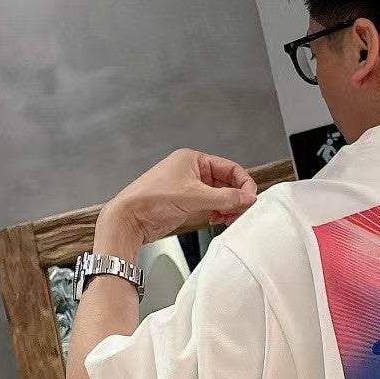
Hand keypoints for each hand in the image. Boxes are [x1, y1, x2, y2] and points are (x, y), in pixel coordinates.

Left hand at [97, 149, 257, 252]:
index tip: (249, 199)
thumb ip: (226, 198)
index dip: (243, 183)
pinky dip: (218, 212)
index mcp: (193, 159)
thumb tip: (247, 198)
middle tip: (241, 211)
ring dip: (227, 207)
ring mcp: (189, 187)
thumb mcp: (195, 197)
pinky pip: (210, 205)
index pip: (230, 168)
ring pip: (219, 195)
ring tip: (229, 217)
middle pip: (226, 182)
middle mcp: (191, 171)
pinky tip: (217, 219)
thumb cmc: (151, 200)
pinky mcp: (186, 202)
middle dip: (235, 197)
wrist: (129, 219)